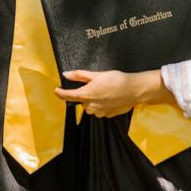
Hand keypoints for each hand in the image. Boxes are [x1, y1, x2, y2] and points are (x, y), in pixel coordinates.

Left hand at [54, 69, 173, 117]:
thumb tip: (66, 74)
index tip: (56, 90)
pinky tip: (111, 97)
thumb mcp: (96, 75)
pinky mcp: (108, 115)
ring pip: (91, 106)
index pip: (68, 96)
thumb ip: (79, 75)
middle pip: (82, 101)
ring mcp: (99, 112)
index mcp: (86, 95)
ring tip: (106, 91)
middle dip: (86, 94)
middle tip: (96, 85)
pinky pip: (100, 110)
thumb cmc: (116, 80)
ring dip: (94, 100)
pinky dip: (103, 104)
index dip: (60, 93)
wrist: (134, 90)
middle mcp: (91, 106)